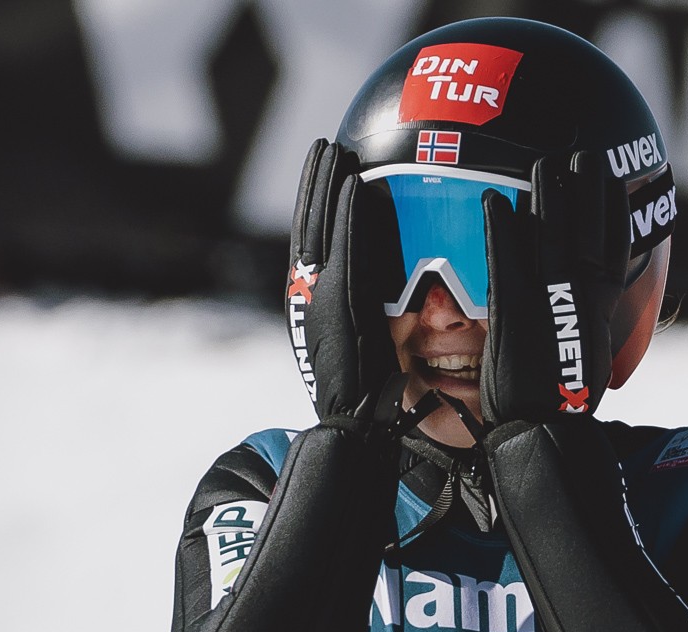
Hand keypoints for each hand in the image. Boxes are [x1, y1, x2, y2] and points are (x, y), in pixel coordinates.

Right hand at [286, 139, 398, 420]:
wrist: (355, 429)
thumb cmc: (368, 392)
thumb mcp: (362, 341)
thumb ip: (363, 309)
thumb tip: (380, 286)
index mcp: (312, 301)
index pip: (311, 240)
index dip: (314, 202)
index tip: (324, 169)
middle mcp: (307, 295)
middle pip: (308, 226)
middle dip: (315, 184)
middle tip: (325, 146)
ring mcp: (317, 300)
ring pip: (319, 232)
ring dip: (326, 188)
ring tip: (334, 151)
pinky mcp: (336, 308)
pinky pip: (343, 252)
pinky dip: (347, 218)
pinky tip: (355, 186)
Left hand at [480, 152, 630, 423]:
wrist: (543, 428)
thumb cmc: (559, 393)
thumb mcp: (585, 348)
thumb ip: (584, 314)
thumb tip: (583, 294)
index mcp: (600, 304)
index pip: (614, 244)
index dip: (612, 208)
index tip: (612, 178)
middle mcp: (580, 295)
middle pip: (587, 229)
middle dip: (585, 189)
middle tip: (580, 154)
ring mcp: (548, 300)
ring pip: (552, 236)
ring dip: (549, 197)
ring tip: (545, 163)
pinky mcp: (513, 311)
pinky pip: (507, 260)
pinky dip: (502, 228)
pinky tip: (495, 200)